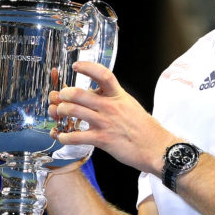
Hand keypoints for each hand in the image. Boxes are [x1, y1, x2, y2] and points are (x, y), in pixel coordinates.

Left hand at [49, 61, 174, 175]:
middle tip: (60, 97)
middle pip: (79, 94)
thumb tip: (92, 94)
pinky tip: (61, 136)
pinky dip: (64, 136)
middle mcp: (110, 106)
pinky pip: (76, 136)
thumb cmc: (142, 127)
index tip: (76, 66)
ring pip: (74, 111)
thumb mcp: (129, 104)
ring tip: (58, 113)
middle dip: (63, 95)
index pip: (102, 74)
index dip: (87, 67)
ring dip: (60, 111)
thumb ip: (111, 98)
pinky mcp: (102, 139)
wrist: (155, 147)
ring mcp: (105, 122)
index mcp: (118, 95)